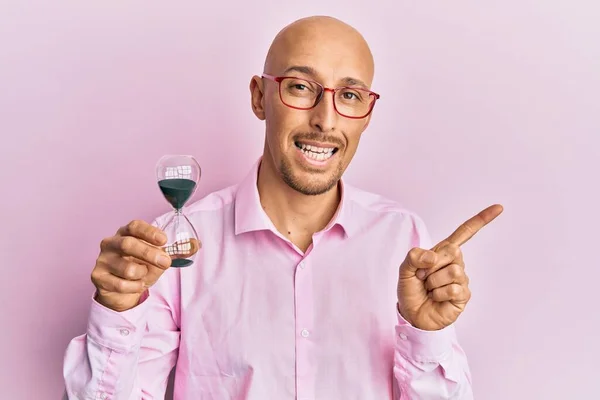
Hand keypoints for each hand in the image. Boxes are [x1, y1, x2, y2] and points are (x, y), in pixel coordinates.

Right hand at [91, 220, 190, 311]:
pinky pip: (121, 284)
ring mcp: (102, 260)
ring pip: (126, 268)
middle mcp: (111, 243)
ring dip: (142, 275)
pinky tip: (135, 285)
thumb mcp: (159, 259)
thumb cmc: (141, 268)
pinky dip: (134, 287)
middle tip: (166, 262)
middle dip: (149, 254)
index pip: (135, 226)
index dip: (149, 232)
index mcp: (126, 233)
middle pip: (128, 244)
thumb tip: (196, 244)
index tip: (164, 240)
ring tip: (144, 276)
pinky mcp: (98, 276)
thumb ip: (176, 251)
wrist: (122, 291)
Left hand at [397, 204, 502, 330]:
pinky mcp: (464, 295)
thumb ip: (414, 256)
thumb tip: (433, 257)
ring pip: (453, 271)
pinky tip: (436, 298)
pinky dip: (439, 294)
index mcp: (443, 252)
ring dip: (433, 282)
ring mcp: (462, 279)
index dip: (481, 220)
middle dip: (431, 265)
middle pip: (453, 251)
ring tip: (429, 289)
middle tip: (422, 277)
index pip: (465, 233)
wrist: (411, 314)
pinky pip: (454, 289)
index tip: (499, 208)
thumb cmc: (410, 290)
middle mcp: (455, 263)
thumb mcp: (404, 269)